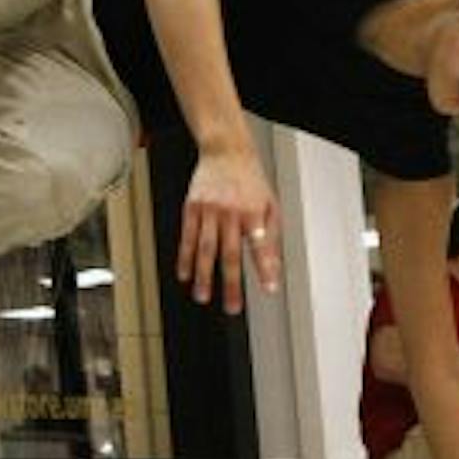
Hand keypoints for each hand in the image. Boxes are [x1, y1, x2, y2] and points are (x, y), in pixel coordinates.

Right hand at [177, 146, 281, 313]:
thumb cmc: (251, 180)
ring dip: (203, 275)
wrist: (226, 152)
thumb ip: (273, 238)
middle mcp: (231, 212)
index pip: (261, 246)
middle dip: (231, 283)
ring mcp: (209, 210)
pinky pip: (187, 236)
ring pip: (205, 248)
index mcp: (254, 212)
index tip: (269, 289)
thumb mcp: (271, 206)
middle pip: (230, 253)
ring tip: (202, 296)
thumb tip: (274, 268)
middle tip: (231, 307)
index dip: (265, 269)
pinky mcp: (192, 207)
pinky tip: (184, 273)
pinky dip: (185, 257)